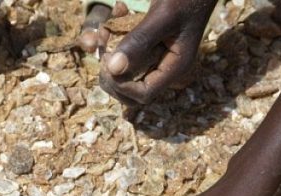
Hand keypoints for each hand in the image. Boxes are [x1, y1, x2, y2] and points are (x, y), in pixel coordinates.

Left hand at [98, 0, 214, 105]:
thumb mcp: (163, 15)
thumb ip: (139, 41)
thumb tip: (113, 69)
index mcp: (176, 66)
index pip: (144, 94)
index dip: (121, 85)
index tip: (109, 61)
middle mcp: (166, 66)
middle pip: (132, 93)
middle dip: (112, 77)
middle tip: (104, 52)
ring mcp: (158, 57)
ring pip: (126, 74)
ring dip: (109, 56)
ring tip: (105, 31)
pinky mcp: (150, 44)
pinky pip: (127, 52)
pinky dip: (114, 38)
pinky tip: (115, 15)